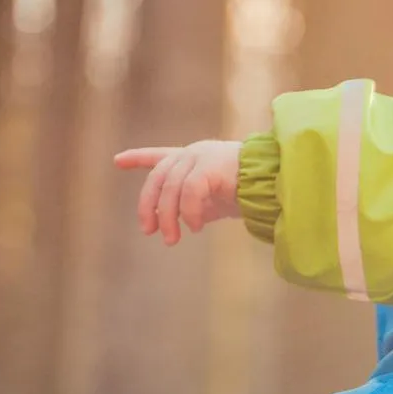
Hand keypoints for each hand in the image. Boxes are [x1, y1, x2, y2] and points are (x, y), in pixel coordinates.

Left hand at [113, 139, 242, 246]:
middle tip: (149, 231)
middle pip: (158, 178)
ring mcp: (200, 157)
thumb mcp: (216, 199)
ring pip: (171, 188)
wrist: (275, 182)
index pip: (160, 156)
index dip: (137, 158)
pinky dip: (189, 213)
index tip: (118, 161)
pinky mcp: (210, 166)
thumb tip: (178, 223)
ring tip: (173, 239)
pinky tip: (194, 227)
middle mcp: (193, 154)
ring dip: (168, 217)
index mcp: (193, 159)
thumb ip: (196, 206)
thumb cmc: (251, 191)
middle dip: (149, 206)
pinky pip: (190, 193)